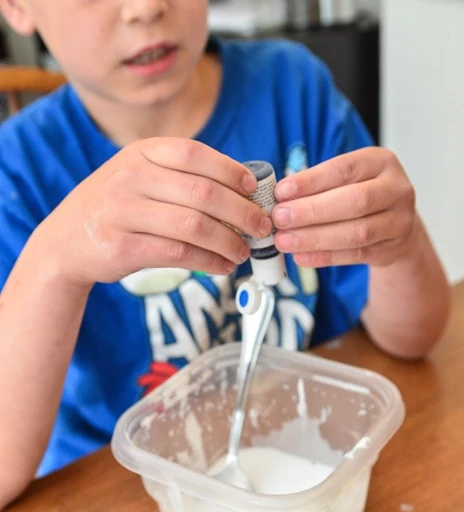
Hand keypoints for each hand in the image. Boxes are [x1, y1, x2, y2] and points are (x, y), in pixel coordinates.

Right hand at [43, 138, 271, 286]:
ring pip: (194, 226)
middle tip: (261, 227)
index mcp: (140, 154)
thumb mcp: (138, 178)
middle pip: (202, 193)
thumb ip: (180, 178)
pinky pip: (178, 254)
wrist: (65, 241)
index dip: (230, 171)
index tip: (253, 189)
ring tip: (244, 252)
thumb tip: (242, 192)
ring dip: (229, 242)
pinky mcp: (122, 247)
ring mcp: (123, 212)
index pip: (194, 153)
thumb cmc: (116, 208)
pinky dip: (208, 262)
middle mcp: (130, 178)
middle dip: (241, 212)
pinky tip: (222, 266)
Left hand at [272, 147, 417, 267]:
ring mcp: (398, 222)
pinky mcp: (390, 250)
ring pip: (357, 232)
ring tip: (285, 241)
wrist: (396, 225)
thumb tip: (279, 197)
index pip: (344, 169)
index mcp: (381, 162)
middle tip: (280, 218)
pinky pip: (355, 256)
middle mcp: (396, 190)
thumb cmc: (362, 195)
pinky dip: (325, 257)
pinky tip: (301, 256)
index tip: (281, 192)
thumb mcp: (347, 180)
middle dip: (312, 211)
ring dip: (316, 238)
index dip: (311, 181)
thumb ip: (319, 185)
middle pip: (355, 201)